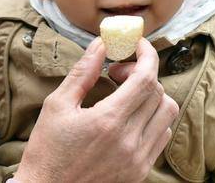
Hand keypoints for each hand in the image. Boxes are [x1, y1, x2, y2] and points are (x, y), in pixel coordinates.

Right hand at [15, 37, 177, 182]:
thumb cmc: (47, 149)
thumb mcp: (57, 105)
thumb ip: (82, 72)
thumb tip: (100, 45)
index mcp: (108, 121)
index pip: (146, 79)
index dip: (147, 55)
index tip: (138, 44)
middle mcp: (129, 141)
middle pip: (158, 92)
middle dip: (141, 72)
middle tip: (117, 72)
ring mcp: (138, 159)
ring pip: (167, 114)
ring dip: (151, 95)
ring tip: (125, 94)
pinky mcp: (140, 171)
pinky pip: (162, 135)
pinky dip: (153, 118)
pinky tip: (130, 116)